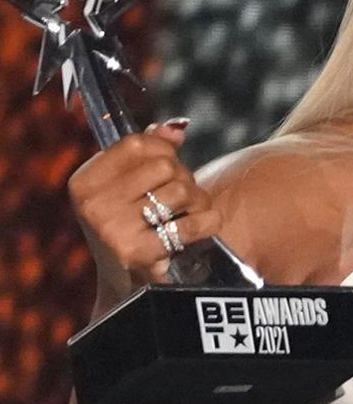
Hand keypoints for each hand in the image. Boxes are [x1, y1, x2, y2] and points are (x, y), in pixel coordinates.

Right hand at [68, 118, 222, 283]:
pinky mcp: (138, 253)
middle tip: (178, 198)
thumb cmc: (134, 223)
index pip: (137, 143)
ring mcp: (113, 230)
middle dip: (182, 178)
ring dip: (196, 200)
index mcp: (85, 182)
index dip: (163, 150)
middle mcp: (93, 205)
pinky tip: (203, 225)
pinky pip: (192, 222)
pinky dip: (208, 221)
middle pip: (165, 165)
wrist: (128, 284)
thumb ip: (149, 149)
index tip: (166, 167)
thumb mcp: (129, 184)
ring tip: (186, 213)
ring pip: (182, 189)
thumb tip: (176, 128)